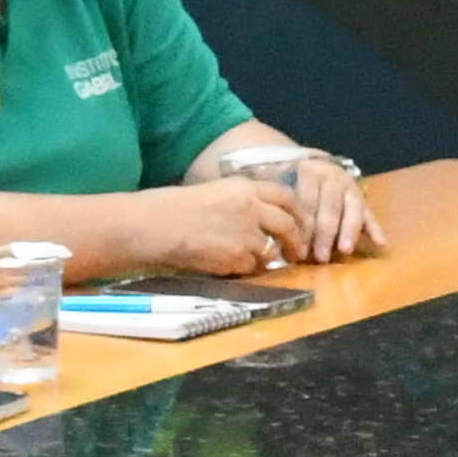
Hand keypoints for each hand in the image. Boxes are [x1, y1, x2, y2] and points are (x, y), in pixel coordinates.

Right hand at [130, 178, 316, 277]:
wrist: (156, 226)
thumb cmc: (176, 208)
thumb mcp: (216, 192)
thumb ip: (243, 201)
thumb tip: (264, 217)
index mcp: (245, 187)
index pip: (286, 196)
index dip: (299, 212)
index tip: (301, 223)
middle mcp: (251, 208)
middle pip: (288, 224)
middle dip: (297, 240)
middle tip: (298, 252)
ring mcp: (246, 234)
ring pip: (272, 249)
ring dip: (269, 257)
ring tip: (257, 260)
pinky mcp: (236, 258)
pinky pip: (252, 267)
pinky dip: (247, 268)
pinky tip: (231, 264)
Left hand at [227, 146, 379, 261]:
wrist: (302, 165)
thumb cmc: (280, 184)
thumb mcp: (269, 184)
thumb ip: (264, 198)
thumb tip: (249, 221)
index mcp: (305, 170)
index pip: (304, 200)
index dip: (301, 224)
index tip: (296, 244)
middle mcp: (329, 175)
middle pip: (327, 207)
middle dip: (323, 233)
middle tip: (319, 255)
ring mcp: (346, 185)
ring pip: (349, 209)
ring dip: (347, 231)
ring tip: (344, 249)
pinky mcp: (359, 196)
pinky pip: (368, 212)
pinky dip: (374, 227)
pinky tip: (379, 243)